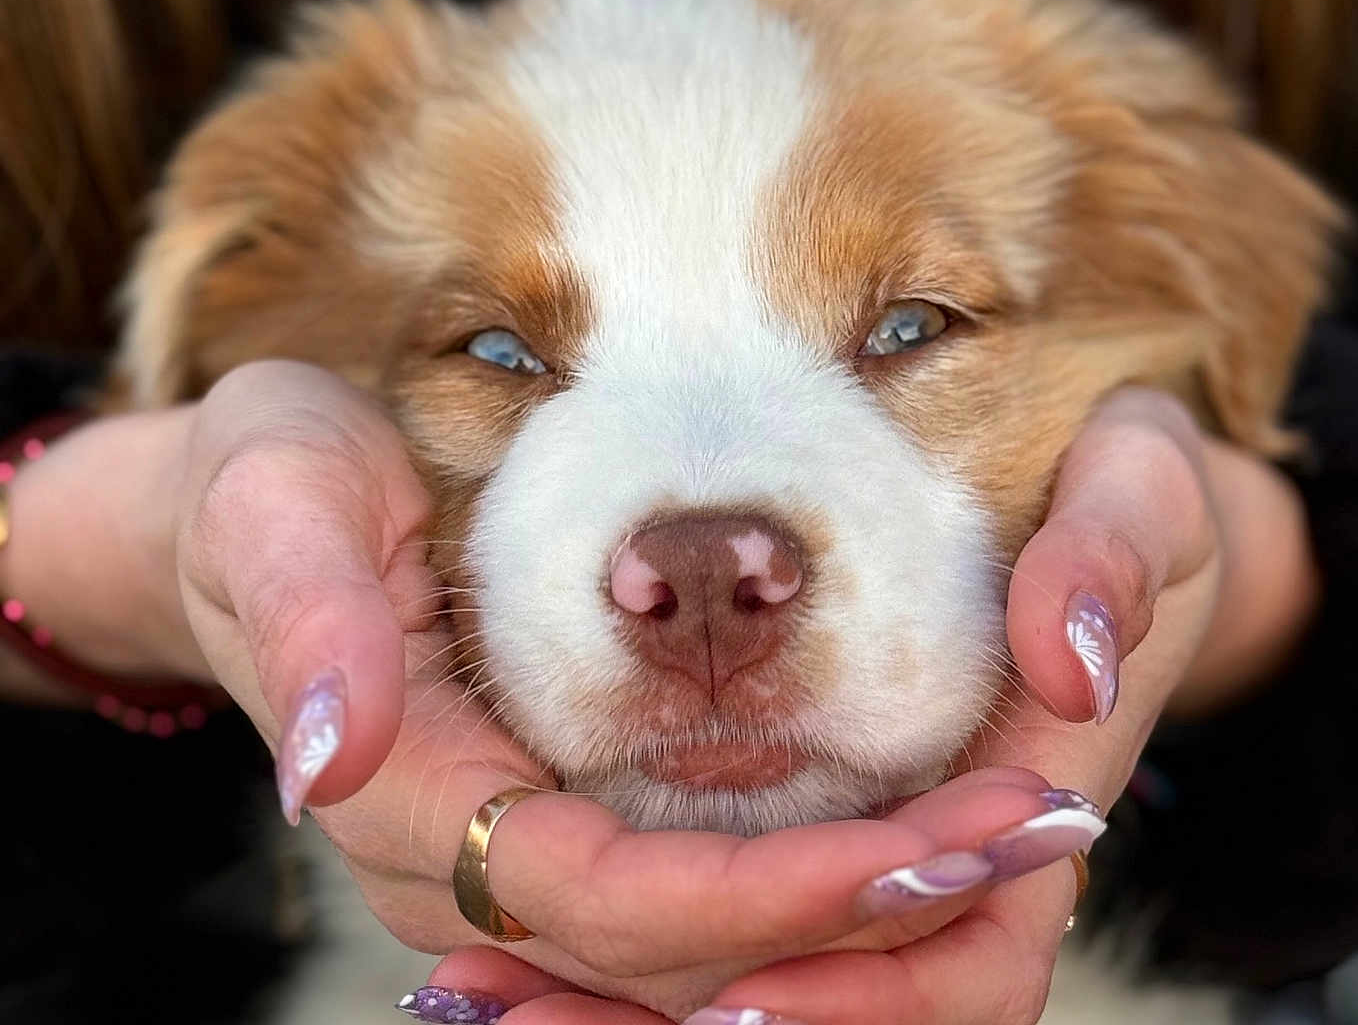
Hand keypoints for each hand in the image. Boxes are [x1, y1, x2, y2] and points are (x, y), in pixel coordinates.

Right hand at [160, 363, 1105, 1017]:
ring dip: (864, 907)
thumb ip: (304, 616)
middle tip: (1030, 830)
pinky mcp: (559, 818)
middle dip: (860, 910)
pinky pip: (695, 897)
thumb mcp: (275, 502)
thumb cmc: (271, 481)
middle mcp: (466, 866)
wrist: (250, 502)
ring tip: (1019, 833)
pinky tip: (924, 823)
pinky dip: (814, 882)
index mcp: (414, 798)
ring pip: (703, 949)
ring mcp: (516, 856)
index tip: (926, 848)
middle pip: (681, 952)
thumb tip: (325, 757)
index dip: (764, 898)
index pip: (605, 902)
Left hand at [423, 388, 1317, 1022]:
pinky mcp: (835, 803)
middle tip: (524, 1020)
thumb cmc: (1126, 477)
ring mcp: (896, 832)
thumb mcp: (1144, 486)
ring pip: (781, 976)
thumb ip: (1115, 556)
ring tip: (484, 1008)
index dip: (862, 994)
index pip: (971, 960)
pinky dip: (632, 950)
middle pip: (859, 1007)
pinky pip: (735, 913)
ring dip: (634, 1007)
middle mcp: (965, 850)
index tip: (733, 1007)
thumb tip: (1067, 662)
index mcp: (1040, 787)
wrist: (1116, 488)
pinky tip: (510, 947)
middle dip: (706, 1021)